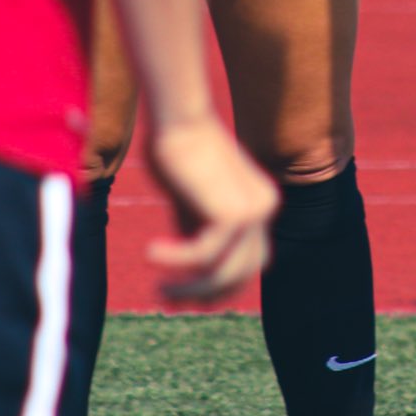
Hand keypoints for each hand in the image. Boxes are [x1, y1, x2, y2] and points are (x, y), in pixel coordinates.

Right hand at [143, 114, 277, 302]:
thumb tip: (195, 278)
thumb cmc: (176, 151)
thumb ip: (198, 232)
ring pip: (224, 273)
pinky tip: (150, 252)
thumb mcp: (190, 202)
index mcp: (259, 203)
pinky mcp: (235, 212)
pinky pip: (203, 256)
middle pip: (242, 273)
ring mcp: (255, 211)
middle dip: (205, 293)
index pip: (249, 262)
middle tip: (166, 297)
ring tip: (158, 286)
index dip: (217, 284)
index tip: (180, 294)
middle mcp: (265, 207)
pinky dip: (175, 260)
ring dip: (188, 287)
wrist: (178, 117)